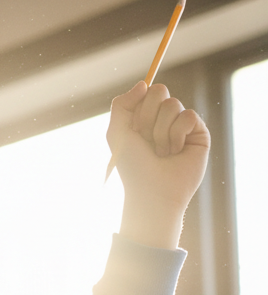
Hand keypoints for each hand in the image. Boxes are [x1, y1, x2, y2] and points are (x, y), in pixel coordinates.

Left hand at [109, 81, 209, 248]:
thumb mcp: (116, 134)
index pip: (145, 91)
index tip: (133, 131)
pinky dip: (177, 134)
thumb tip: (144, 83)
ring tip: (160, 152)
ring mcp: (181, 125)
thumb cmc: (133, 167)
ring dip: (161, 131)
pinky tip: (175, 152)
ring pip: (173, 104)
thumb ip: (121, 105)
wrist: (152, 191)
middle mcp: (162, 119)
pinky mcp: (198, 133)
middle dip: (148, 117)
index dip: (138, 109)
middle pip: (159, 91)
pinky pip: (189, 116)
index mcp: (142, 118)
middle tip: (145, 141)